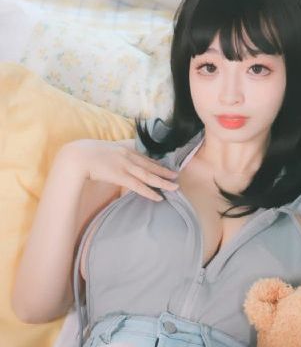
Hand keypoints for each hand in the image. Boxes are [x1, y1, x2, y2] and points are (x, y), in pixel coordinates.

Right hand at [61, 139, 178, 201]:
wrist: (77, 156)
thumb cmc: (86, 154)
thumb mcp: (104, 150)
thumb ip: (113, 155)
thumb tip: (115, 162)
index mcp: (124, 149)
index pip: (144, 157)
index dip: (156, 163)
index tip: (166, 167)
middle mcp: (128, 156)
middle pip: (151, 165)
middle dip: (164, 171)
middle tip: (176, 176)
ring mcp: (125, 166)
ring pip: (149, 176)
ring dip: (163, 182)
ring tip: (174, 187)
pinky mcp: (120, 176)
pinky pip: (138, 186)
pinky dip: (150, 192)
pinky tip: (159, 197)